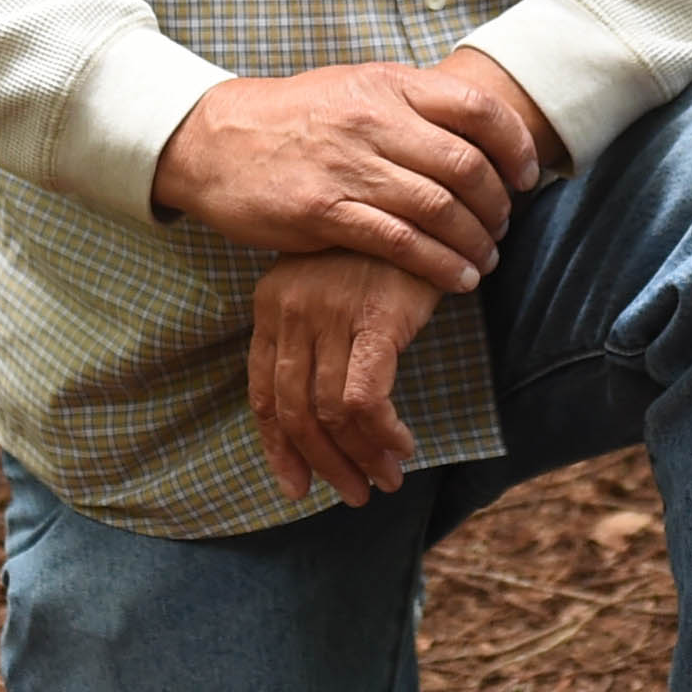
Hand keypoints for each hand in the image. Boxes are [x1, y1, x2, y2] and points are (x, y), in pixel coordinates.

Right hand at [154, 51, 551, 286]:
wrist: (217, 140)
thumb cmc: (295, 118)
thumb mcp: (355, 88)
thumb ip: (411, 105)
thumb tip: (476, 128)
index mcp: (388, 85)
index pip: (476, 109)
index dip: (513, 145)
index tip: (525, 175)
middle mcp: (373, 122)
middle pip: (465, 166)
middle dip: (497, 204)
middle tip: (503, 224)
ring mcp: (348, 167)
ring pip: (438, 208)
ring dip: (475, 241)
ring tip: (486, 258)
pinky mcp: (323, 211)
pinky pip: (399, 243)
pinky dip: (439, 265)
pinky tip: (457, 278)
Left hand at [248, 251, 447, 501]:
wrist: (428, 198)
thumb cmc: (384, 248)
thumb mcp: (333, 286)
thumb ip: (317, 336)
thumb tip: (321, 408)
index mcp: (271, 303)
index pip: (262, 392)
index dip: (278, 446)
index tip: (296, 484)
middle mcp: (291, 309)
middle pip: (293, 410)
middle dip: (322, 463)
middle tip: (352, 493)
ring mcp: (330, 313)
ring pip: (330, 412)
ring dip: (359, 457)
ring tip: (386, 479)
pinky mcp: (374, 319)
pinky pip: (365, 398)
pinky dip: (381, 433)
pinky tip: (401, 445)